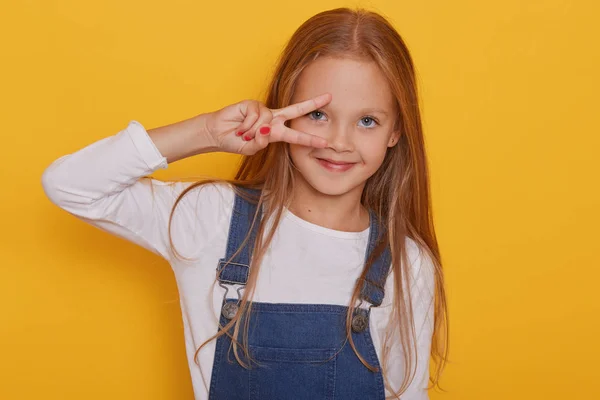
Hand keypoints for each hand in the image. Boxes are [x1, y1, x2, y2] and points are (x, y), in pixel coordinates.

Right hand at [204, 93, 331, 154]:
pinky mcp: (252, 104)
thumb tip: (267, 129)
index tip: (325, 143)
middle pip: (296, 110)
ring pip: (267, 122)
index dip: (310, 139)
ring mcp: (263, 111)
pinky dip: (247, 126)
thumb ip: (261, 143)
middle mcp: (272, 119)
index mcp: (275, 132)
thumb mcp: (251, 149)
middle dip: (313, 103)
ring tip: (243, 135)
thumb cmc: (235, 142)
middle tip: (330, 98)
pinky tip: (239, 127)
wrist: (217, 134)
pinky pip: (256, 116)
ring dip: (253, 133)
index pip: (296, 135)